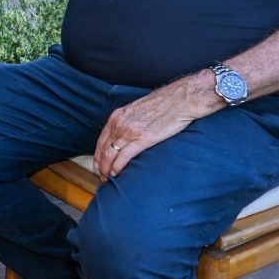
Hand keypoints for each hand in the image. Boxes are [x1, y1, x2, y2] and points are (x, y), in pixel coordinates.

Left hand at [93, 77, 208, 178]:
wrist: (180, 99)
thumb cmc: (163, 103)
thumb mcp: (137, 109)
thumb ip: (129, 121)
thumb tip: (126, 133)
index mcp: (117, 116)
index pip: (101, 140)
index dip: (98, 155)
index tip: (98, 165)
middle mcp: (120, 124)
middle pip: (103, 149)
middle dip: (100, 165)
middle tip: (101, 176)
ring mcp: (130, 131)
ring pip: (111, 155)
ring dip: (107, 169)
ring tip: (108, 179)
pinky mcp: (143, 139)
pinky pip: (125, 156)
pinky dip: (118, 167)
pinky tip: (117, 174)